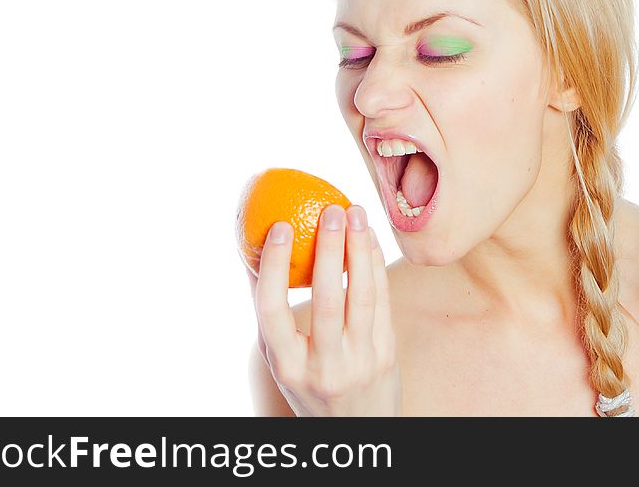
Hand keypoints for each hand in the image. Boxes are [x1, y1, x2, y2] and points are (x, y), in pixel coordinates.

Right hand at [245, 204, 401, 415]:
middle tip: (331, 210)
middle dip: (330, 249)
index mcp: (286, 364)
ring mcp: (358, 362)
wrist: (357, 429)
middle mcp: (322, 366)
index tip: (280, 226)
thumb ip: (271, 312)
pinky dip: (376, 266)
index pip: (272, 311)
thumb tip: (253, 252)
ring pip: (362, 297)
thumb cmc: (309, 382)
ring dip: (360, 250)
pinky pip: (382, 302)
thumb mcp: (281, 357)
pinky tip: (370, 239)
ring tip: (356, 212)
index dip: (274, 266)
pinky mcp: (386, 355)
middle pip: (326, 299)